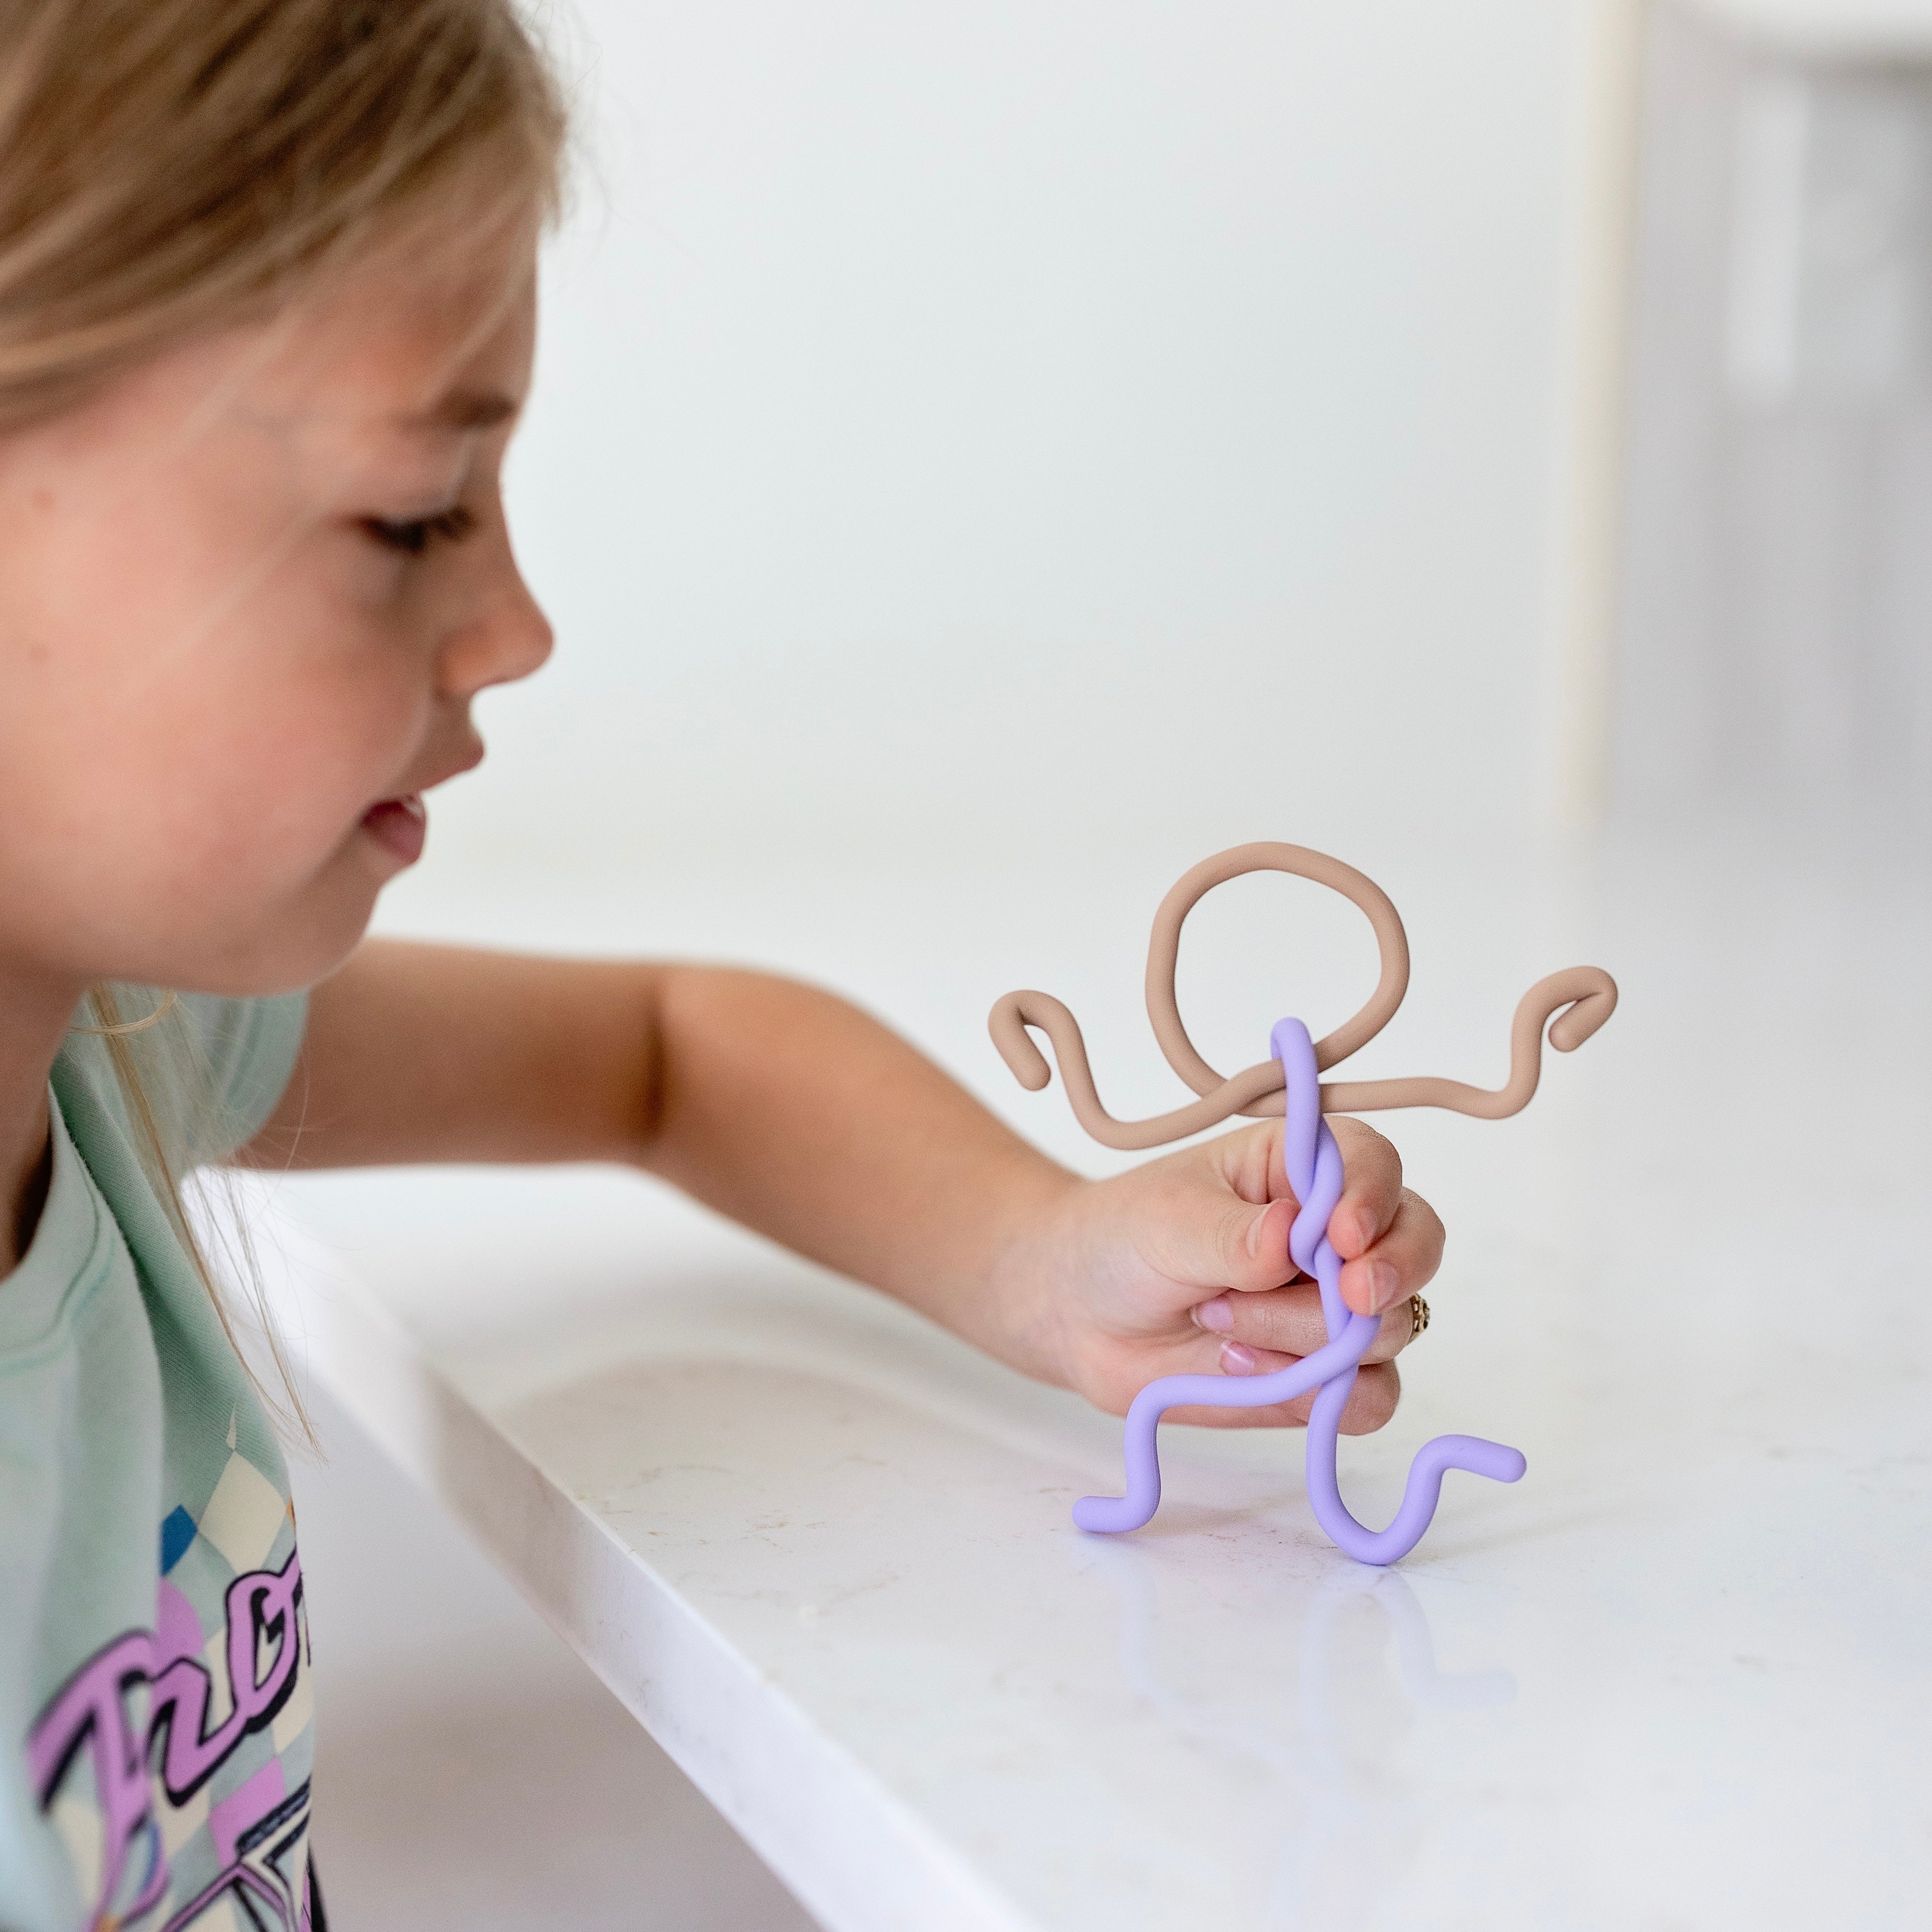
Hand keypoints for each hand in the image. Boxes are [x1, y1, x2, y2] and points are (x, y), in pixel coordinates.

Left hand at [1001, 1117, 1443, 1430]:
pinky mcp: (1328, 1373)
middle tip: (1346, 1296)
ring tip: (1219, 1320)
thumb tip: (1290, 1234)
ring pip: (1390, 1326)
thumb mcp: (1164, 1223)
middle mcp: (1336, 1234)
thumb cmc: (1122, 1241)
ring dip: (1308, 1335)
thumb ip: (1231, 1235)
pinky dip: (1322, 1392)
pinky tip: (1243, 1366)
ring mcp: (1336, 1306)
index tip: (1342, 1234)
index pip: (1373, 1165)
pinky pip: (1373, 1396)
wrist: (1081, 1316)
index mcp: (1300, 1168)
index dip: (1374, 1198)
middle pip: (1416, 1245)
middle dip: (1389, 1274)